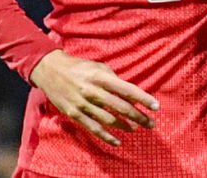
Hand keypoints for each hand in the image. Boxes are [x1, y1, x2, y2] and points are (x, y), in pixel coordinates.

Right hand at [29, 50, 158, 145]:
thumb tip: (129, 93)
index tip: (156, 106)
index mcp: (101, 77)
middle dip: (138, 116)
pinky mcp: (74, 114)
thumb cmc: (79, 67)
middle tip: (151, 123)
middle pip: (121, 107)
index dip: (143, 99)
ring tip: (136, 128)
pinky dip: (107, 136)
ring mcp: (83, 104)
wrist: (50, 70)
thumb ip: (113, 79)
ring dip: (125, 126)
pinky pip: (93, 128)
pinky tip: (118, 141)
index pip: (127, 89)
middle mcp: (93, 91)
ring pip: (109, 119)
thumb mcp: (98, 67)